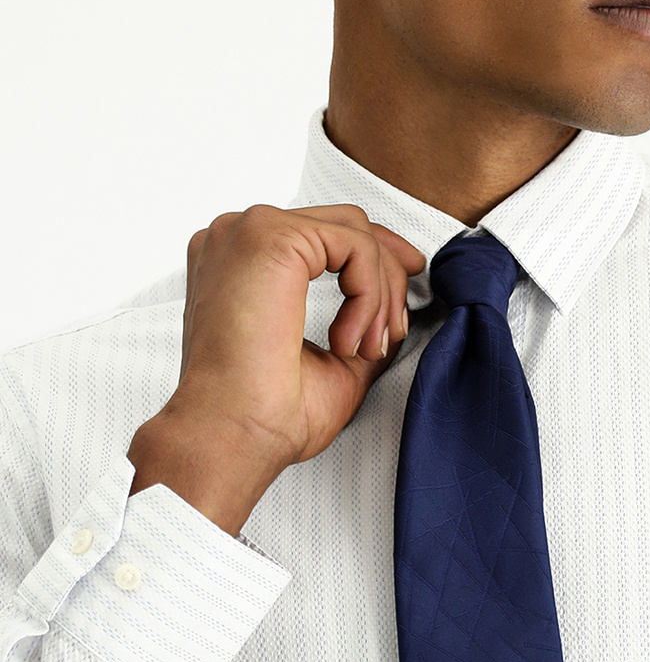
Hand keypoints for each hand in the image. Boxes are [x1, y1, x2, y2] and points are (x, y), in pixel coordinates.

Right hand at [127, 203, 425, 534]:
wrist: (230, 436)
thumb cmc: (266, 413)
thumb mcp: (333, 361)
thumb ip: (360, 324)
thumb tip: (397, 313)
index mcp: (239, 261)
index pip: (320, 234)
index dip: (372, 257)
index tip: (406, 286)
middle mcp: (237, 237)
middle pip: (342, 225)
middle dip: (386, 273)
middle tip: (394, 330)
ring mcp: (249, 231)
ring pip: (354, 232)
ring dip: (379, 292)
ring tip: (367, 348)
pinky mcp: (271, 236)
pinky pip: (354, 245)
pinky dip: (369, 294)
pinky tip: (348, 342)